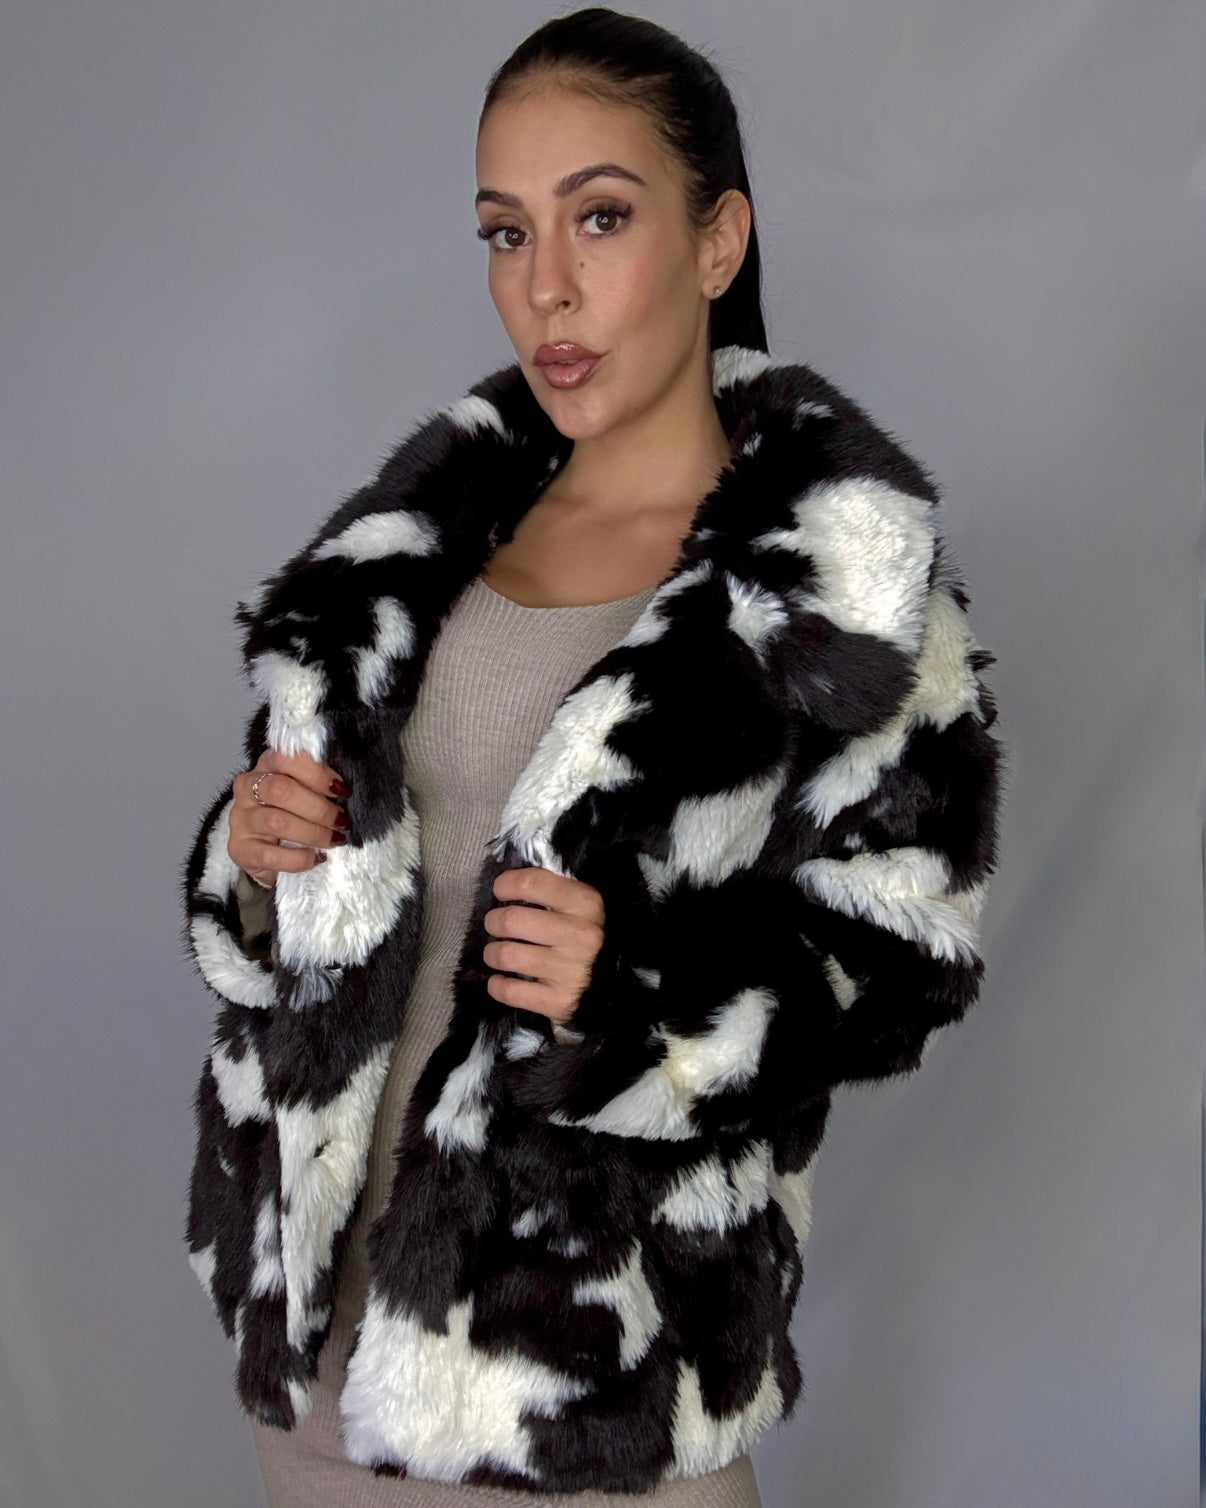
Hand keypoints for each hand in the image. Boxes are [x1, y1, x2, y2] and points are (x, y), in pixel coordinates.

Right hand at [228, 749, 352, 885]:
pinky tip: (315, 858)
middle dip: (319, 808)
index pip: (285, 757)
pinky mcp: (240, 849)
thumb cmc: (291, 812)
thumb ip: (319, 784)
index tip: (341, 790)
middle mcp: (247, 787)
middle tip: (341, 821)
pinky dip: (299, 858)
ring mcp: (241, 818)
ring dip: (313, 833)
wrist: (264, 848)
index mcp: (266, 765)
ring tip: (334, 839)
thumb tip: (345, 792)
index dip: (317, 773)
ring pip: (276, 822)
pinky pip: (270, 855)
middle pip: (280, 790)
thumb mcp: (304, 789)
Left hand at [482, 867, 604, 1027]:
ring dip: (493, 954)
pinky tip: (503, 980)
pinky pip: (510, 991)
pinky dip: (498, 986)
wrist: (617, 983)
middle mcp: (579, 935)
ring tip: (499, 953)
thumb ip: (550, 889)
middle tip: (497, 926)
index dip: (506, 885)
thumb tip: (507, 883)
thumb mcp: (580, 904)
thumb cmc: (587, 934)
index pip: (530, 883)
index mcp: (585, 903)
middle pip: (510, 920)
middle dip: (494, 921)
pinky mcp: (559, 1001)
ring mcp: (570, 970)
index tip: (501, 892)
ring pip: (505, 955)